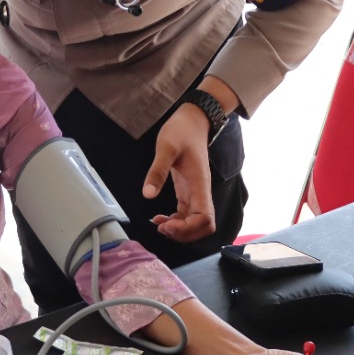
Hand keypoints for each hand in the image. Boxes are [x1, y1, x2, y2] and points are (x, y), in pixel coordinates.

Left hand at [143, 104, 216, 242]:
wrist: (192, 121)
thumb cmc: (182, 131)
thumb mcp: (166, 147)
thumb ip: (158, 171)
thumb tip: (148, 194)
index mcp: (200, 184)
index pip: (205, 218)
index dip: (189, 228)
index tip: (168, 225)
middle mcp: (201, 192)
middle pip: (203, 226)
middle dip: (184, 233)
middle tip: (162, 227)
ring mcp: (195, 193)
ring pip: (195, 223)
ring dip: (179, 230)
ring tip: (158, 224)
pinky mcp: (188, 192)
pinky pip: (186, 215)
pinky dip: (175, 222)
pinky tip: (159, 218)